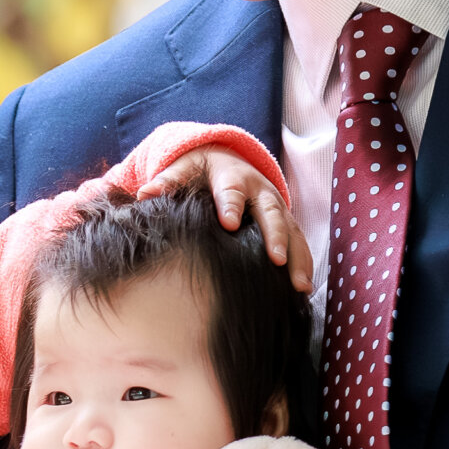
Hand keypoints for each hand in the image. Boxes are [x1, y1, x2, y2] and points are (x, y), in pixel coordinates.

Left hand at [135, 144, 311, 293]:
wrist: (228, 160)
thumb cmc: (202, 172)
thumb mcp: (185, 170)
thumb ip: (167, 182)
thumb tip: (145, 193)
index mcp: (232, 178)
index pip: (231, 191)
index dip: (230, 205)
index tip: (228, 223)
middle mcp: (260, 191)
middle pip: (270, 212)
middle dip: (274, 236)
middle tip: (276, 259)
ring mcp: (277, 207)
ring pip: (292, 230)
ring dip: (297, 257)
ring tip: (300, 285)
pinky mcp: (287, 222)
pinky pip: (299, 243)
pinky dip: (303, 264)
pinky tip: (303, 289)